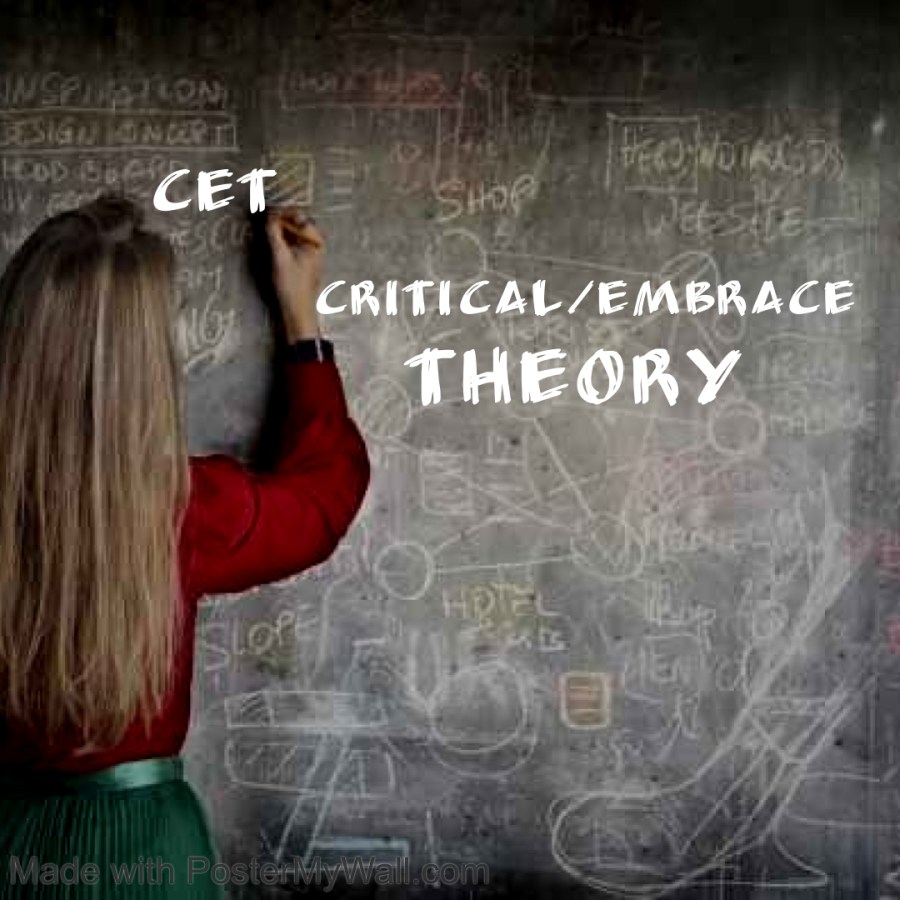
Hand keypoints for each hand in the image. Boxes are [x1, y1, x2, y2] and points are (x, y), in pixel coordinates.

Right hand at [266, 208, 324, 341]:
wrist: (298, 312)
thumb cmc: (292, 287)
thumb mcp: (280, 257)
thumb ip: (274, 233)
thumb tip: (268, 215)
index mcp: (316, 242)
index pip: (299, 217)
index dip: (282, 213)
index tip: (266, 213)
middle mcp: (316, 245)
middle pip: (297, 223)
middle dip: (280, 219)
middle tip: (264, 219)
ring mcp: (310, 253)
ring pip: (293, 233)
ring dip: (280, 229)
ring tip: (266, 228)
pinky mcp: (303, 261)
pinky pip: (292, 243)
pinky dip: (282, 239)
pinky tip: (272, 242)